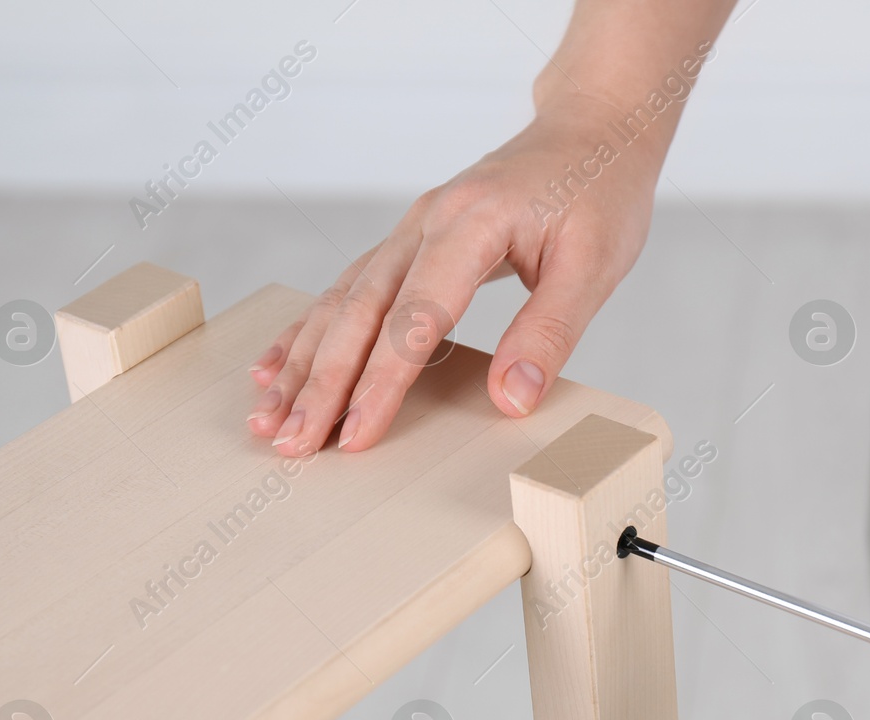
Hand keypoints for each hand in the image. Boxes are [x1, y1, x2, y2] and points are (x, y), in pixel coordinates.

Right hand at [247, 93, 660, 454]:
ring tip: (270, 416)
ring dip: (304, 362)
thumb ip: (550, 332)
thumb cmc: (599, 189)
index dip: (381, 382)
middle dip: (321, 383)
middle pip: (359, 311)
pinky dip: (313, 330)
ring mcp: (413, 227)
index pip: (414, 317)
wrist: (591, 129)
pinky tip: (279, 364)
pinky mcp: (412, 239)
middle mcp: (427, 222)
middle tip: (293, 440)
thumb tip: (512, 399)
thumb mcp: (595, 264)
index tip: (356, 433)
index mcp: (469, 224)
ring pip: (342, 301)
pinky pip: (350, 287)